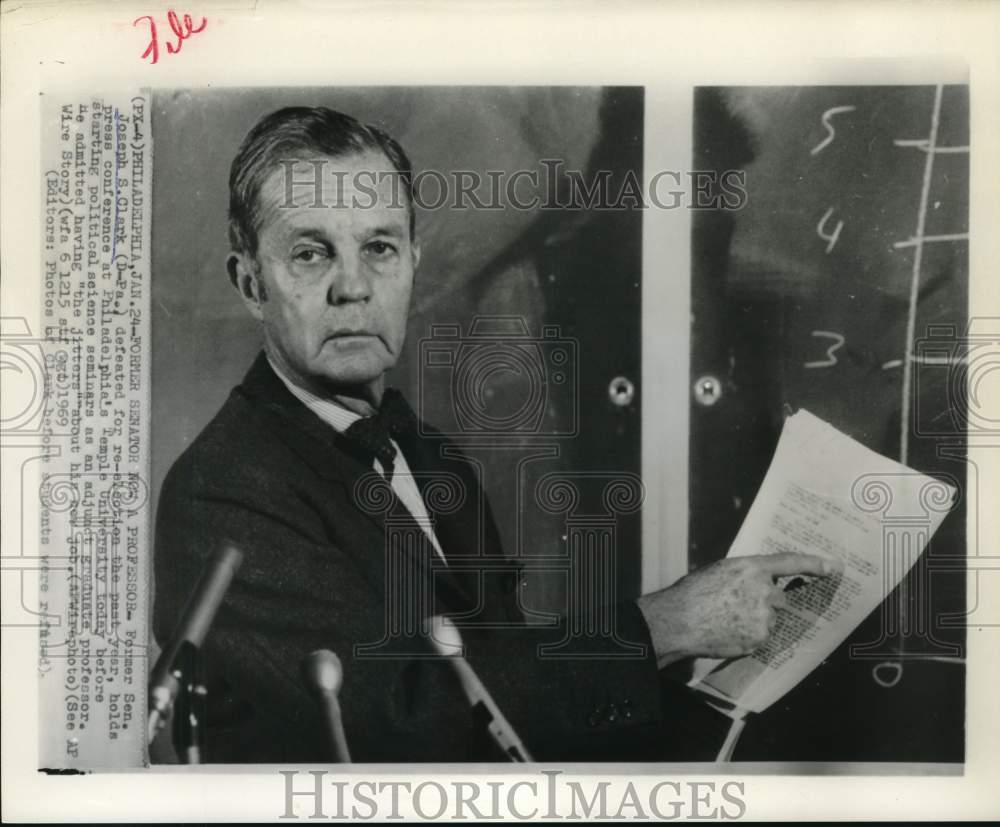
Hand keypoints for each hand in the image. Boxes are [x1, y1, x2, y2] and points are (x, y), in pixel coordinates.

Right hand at [636, 552, 840, 666]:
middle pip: (778, 598)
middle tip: (737, 605)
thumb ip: (745, 575)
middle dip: (764, 602)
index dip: (814, 564)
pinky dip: (748, 635)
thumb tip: (757, 582)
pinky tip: (727, 631)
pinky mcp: (760, 639)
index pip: (790, 563)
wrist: (679, 621)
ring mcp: (764, 618)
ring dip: (754, 620)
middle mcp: (764, 591)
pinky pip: (760, 636)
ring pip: (769, 620)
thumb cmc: (693, 593)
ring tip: (725, 620)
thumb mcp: (720, 571)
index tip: (833, 566)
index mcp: (752, 568)